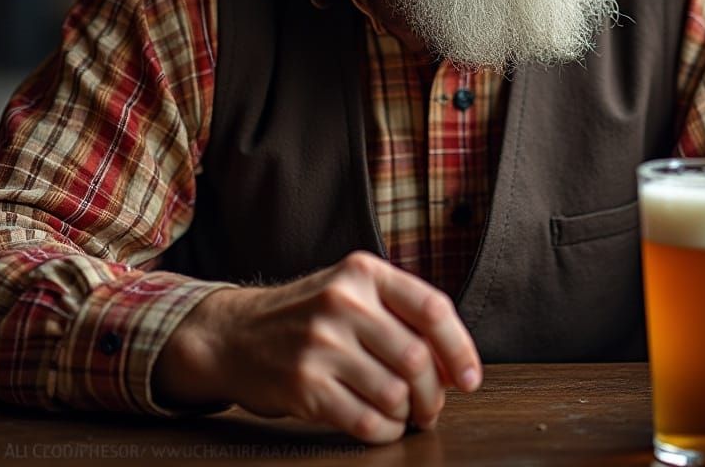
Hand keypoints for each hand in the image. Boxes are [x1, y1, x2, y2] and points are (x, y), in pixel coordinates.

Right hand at [153, 251, 482, 443]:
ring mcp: (322, 344)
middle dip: (435, 393)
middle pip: (418, 358)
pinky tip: (382, 425)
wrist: (235, 334)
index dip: (460, 349)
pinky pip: (366, 421)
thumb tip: (455, 362)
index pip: (433, 309)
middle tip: (433, 405)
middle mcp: (344, 302)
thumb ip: (400, 312)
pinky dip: (384, 431)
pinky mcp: (305, 386)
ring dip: (409, 414)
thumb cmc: (307, 314)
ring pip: (395, 394)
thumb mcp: (352, 289)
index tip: (470, 378)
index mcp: (364, 273)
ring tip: (404, 414)